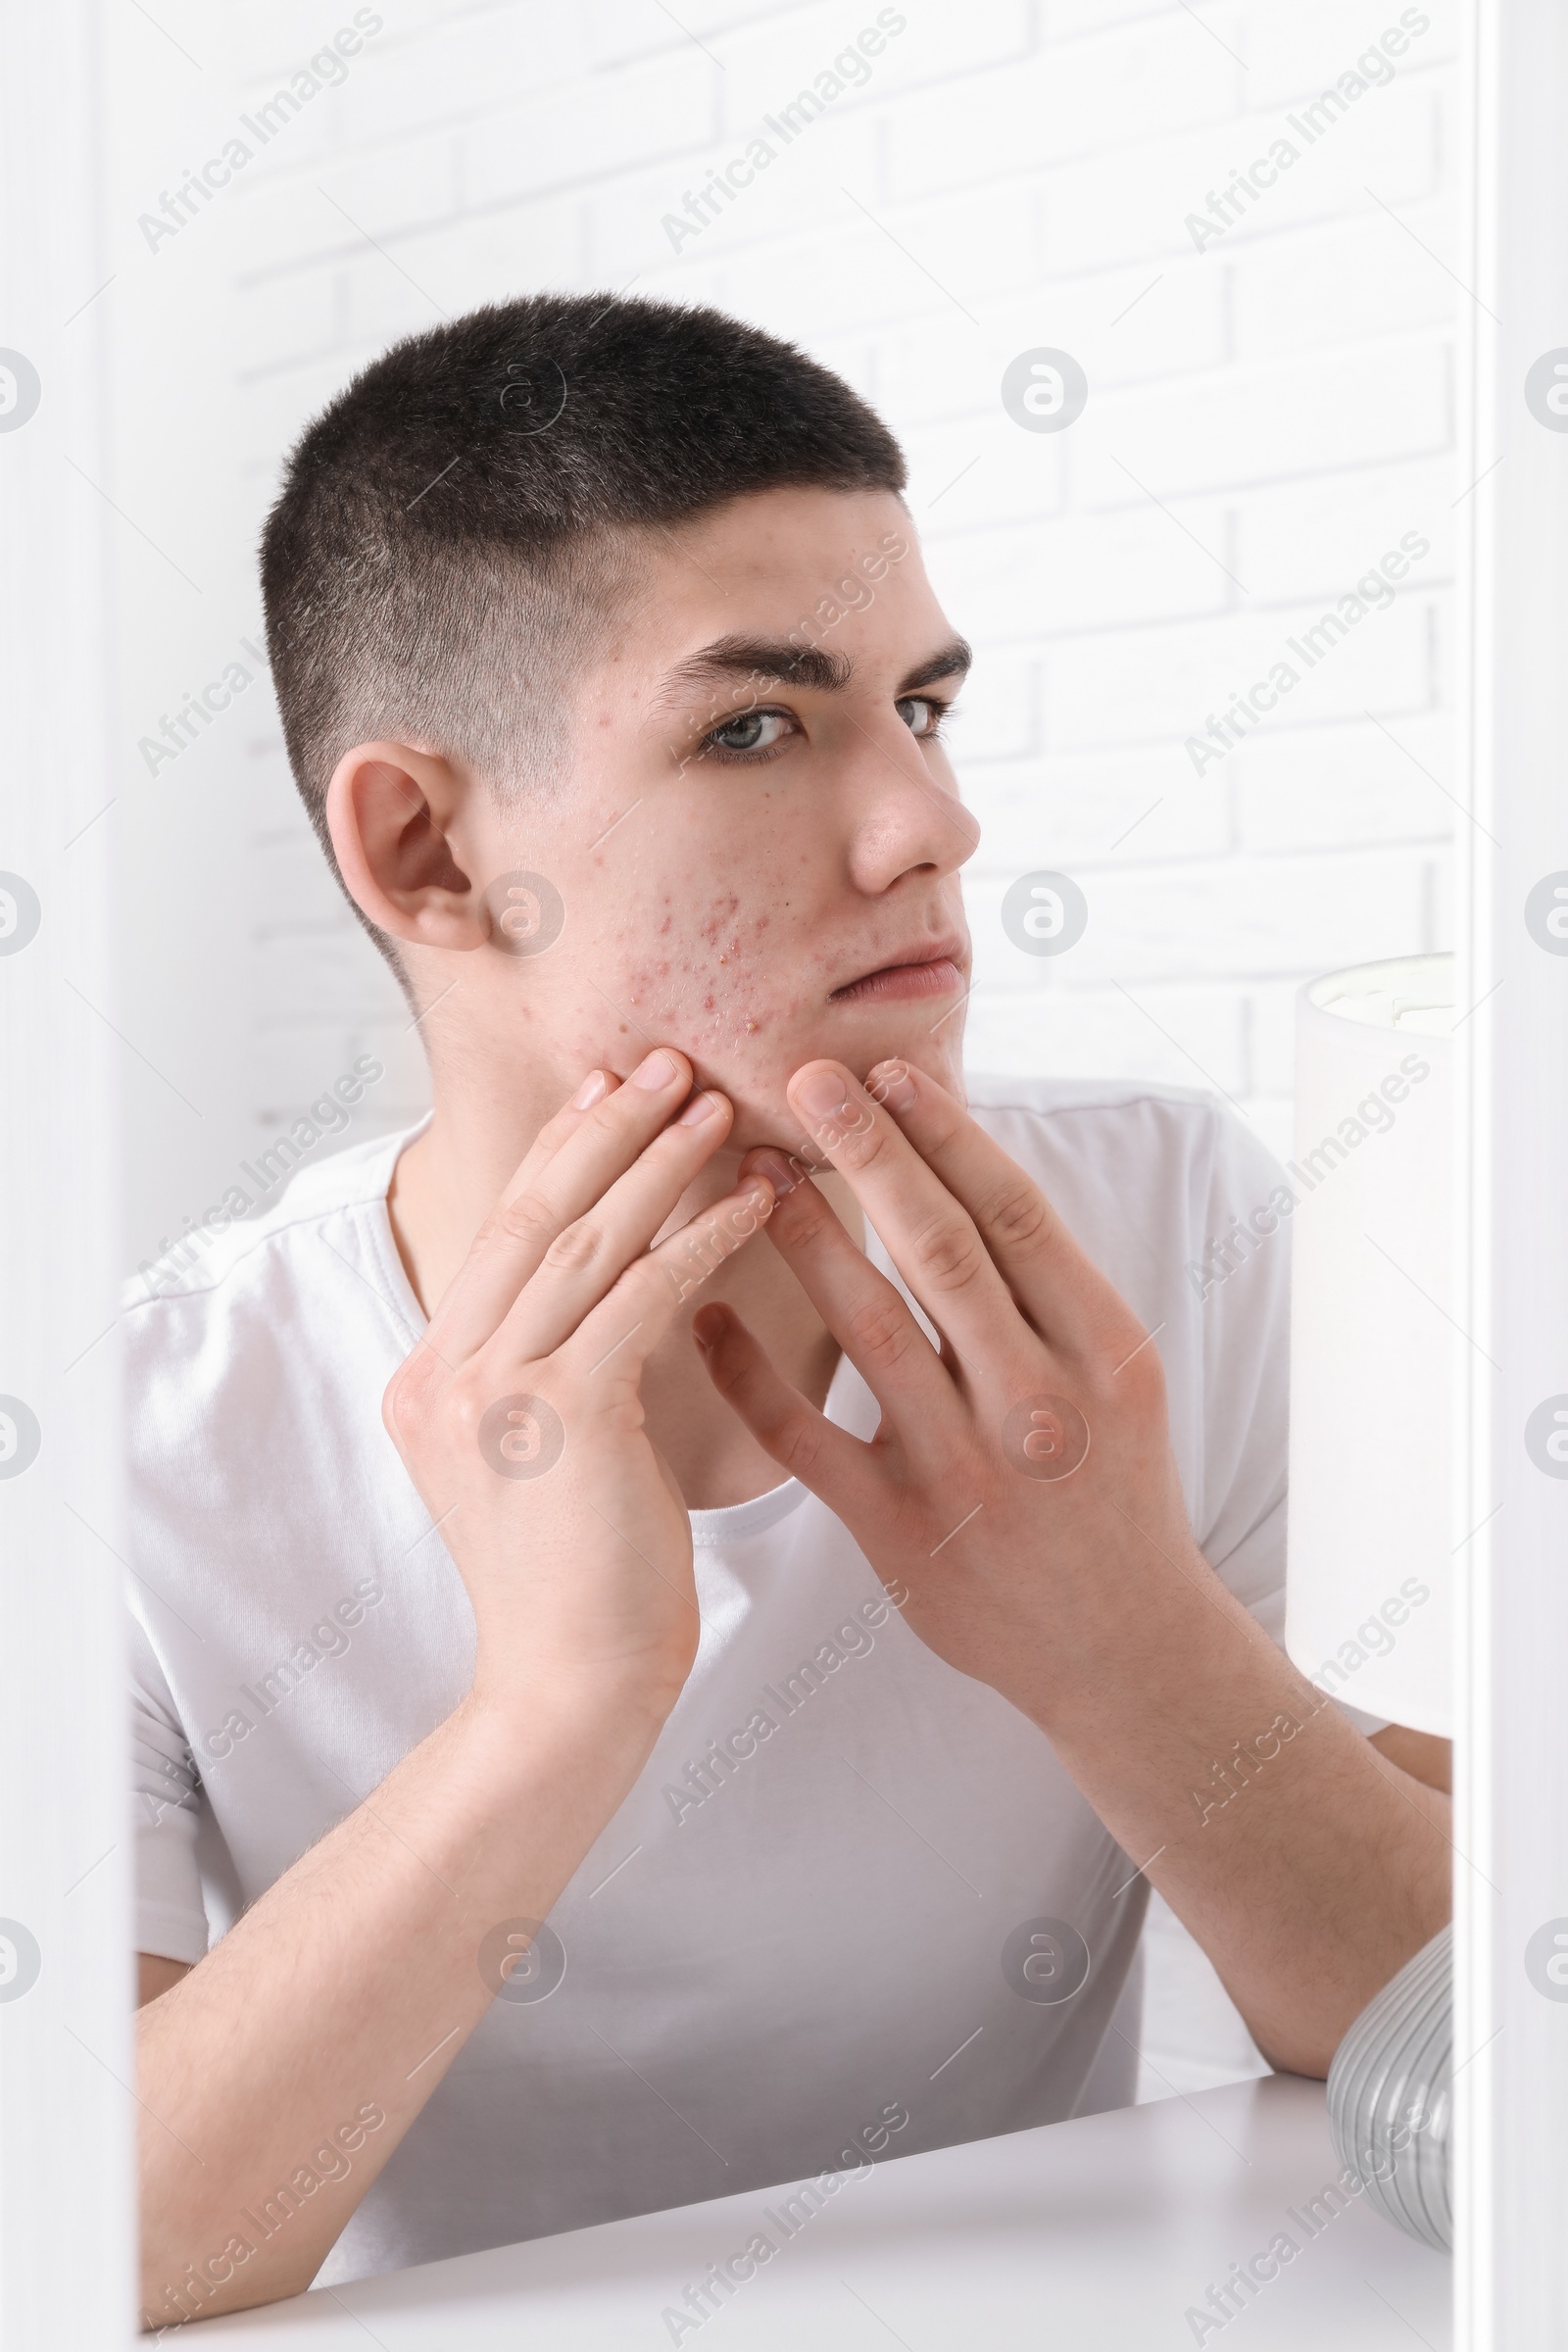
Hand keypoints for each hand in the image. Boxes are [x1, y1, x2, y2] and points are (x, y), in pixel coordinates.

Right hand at [384, 1050, 772, 1729]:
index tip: (615, 1091)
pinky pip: (640, 1295)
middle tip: (673, 1061)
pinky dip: (700, 1238)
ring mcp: (491, 1390)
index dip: (561, 1153)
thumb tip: (600, 1301)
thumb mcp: (533, 1468)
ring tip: (723, 1107)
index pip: (502, 1236)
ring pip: (586, 1241)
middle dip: (608, 1129)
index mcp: (429, 1380)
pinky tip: (754, 1201)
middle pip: (534, 1214)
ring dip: (661, 1164)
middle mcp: (443, 1373)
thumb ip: (542, 1380)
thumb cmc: (580, 1594)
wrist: (566, 1696)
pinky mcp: (557, 1413)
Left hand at [693, 1056, 1210, 1725]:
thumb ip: (1048, 1287)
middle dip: (869, 1152)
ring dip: (805, 1237)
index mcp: (1104, 1351)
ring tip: (755, 1169)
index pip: (1015, 1215)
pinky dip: (751, 1374)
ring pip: (870, 1328)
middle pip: (939, 1250)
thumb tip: (959, 1160)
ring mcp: (965, 1470)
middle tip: (804, 1076)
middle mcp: (1038, 1404)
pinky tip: (709, 1315)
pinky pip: (806, 1438)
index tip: (888, 1069)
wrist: (1121, 1646)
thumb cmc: (1110, 1489)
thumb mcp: (1118, 1377)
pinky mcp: (899, 1531)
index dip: (946, 1134)